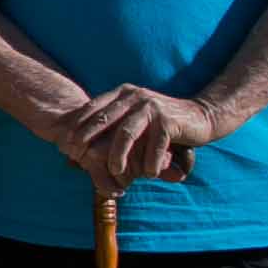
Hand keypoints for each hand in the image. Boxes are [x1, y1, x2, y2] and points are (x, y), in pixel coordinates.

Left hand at [50, 84, 213, 189]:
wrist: (203, 117)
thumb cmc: (162, 124)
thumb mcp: (134, 120)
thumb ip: (112, 126)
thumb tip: (76, 146)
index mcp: (122, 93)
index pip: (91, 109)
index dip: (76, 128)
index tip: (65, 146)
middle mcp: (134, 96)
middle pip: (103, 120)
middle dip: (87, 142)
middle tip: (80, 160)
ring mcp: (151, 106)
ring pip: (125, 134)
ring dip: (117, 156)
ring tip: (116, 171)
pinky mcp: (168, 120)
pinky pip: (153, 145)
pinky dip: (150, 162)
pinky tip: (149, 174)